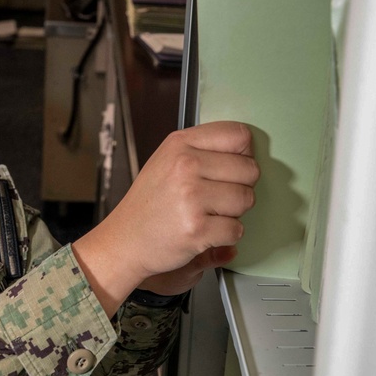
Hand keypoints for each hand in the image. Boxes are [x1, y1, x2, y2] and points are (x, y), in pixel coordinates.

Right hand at [72, 122, 258, 314]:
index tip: (232, 167)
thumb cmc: (150, 203)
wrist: (125, 240)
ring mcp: (191, 198)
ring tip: (208, 214)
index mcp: (180, 144)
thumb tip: (247, 152)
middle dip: (240, 186)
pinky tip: (205, 232)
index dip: (243, 154)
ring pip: (246, 199)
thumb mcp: (167, 161)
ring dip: (234, 212)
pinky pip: (237, 229)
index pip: (239, 135)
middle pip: (249, 169)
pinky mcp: (197, 229)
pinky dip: (226, 235)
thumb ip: (203, 150)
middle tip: (215, 197)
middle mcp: (185, 166)